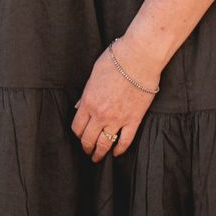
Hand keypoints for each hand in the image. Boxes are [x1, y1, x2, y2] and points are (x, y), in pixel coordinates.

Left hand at [71, 42, 159, 162]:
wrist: (138, 58)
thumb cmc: (115, 61)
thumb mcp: (93, 75)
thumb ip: (86, 93)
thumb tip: (80, 106)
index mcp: (88, 102)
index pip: (77, 127)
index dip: (77, 134)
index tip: (80, 136)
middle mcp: (100, 115)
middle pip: (88, 139)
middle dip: (86, 147)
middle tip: (87, 151)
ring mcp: (117, 119)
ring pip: (105, 144)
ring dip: (100, 153)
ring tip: (98, 158)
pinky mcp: (134, 120)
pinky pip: (125, 141)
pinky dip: (119, 150)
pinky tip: (116, 153)